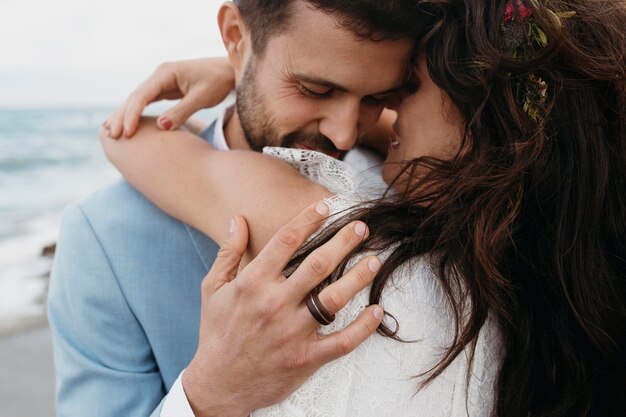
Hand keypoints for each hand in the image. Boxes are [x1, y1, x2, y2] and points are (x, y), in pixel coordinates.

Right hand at [106, 57, 234, 138]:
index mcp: (166, 73)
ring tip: (111, 132)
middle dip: (122, 116)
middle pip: (134, 96)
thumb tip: (160, 127)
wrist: (229, 71)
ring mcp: (161, 81)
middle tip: (112, 136)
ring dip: (124, 115)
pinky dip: (135, 113)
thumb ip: (182, 112)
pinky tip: (127, 124)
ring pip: (137, 99)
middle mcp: (159, 75)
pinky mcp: (166, 89)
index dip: (132, 115)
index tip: (128, 133)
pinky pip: (146, 101)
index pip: (142, 95)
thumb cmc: (218, 82)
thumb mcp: (202, 98)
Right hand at [184, 202, 383, 416]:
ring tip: (374, 261)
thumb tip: (238, 218)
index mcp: (252, 283)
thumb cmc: (216, 332)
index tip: (325, 206)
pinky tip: (376, 311)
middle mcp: (275, 304)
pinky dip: (363, 327)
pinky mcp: (306, 358)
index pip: (286, 241)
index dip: (309, 219)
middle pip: (318, 264)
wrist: (218, 384)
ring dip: (358, 277)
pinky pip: (342, 341)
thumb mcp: (212, 288)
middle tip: (362, 227)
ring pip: (334, 299)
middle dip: (344, 241)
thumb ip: (228, 252)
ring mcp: (292, 332)